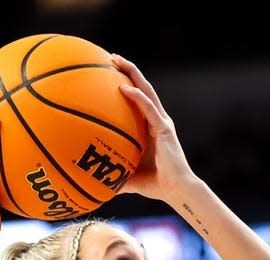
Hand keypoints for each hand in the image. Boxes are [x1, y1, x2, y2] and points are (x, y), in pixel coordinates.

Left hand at [111, 54, 195, 202]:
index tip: (110, 72)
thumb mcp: (128, 176)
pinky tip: (122, 87)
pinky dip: (136, 97)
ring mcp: (162, 122)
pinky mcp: (164, 128)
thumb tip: (92, 182)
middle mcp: (158, 120)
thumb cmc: (155, 185)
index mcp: (152, 127)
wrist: (177, 190)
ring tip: (115, 60)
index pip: (139, 99)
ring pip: (146, 91)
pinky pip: (148, 108)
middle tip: (111, 58)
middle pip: (143, 88)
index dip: (127, 83)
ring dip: (131, 74)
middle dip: (128, 70)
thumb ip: (113, 174)